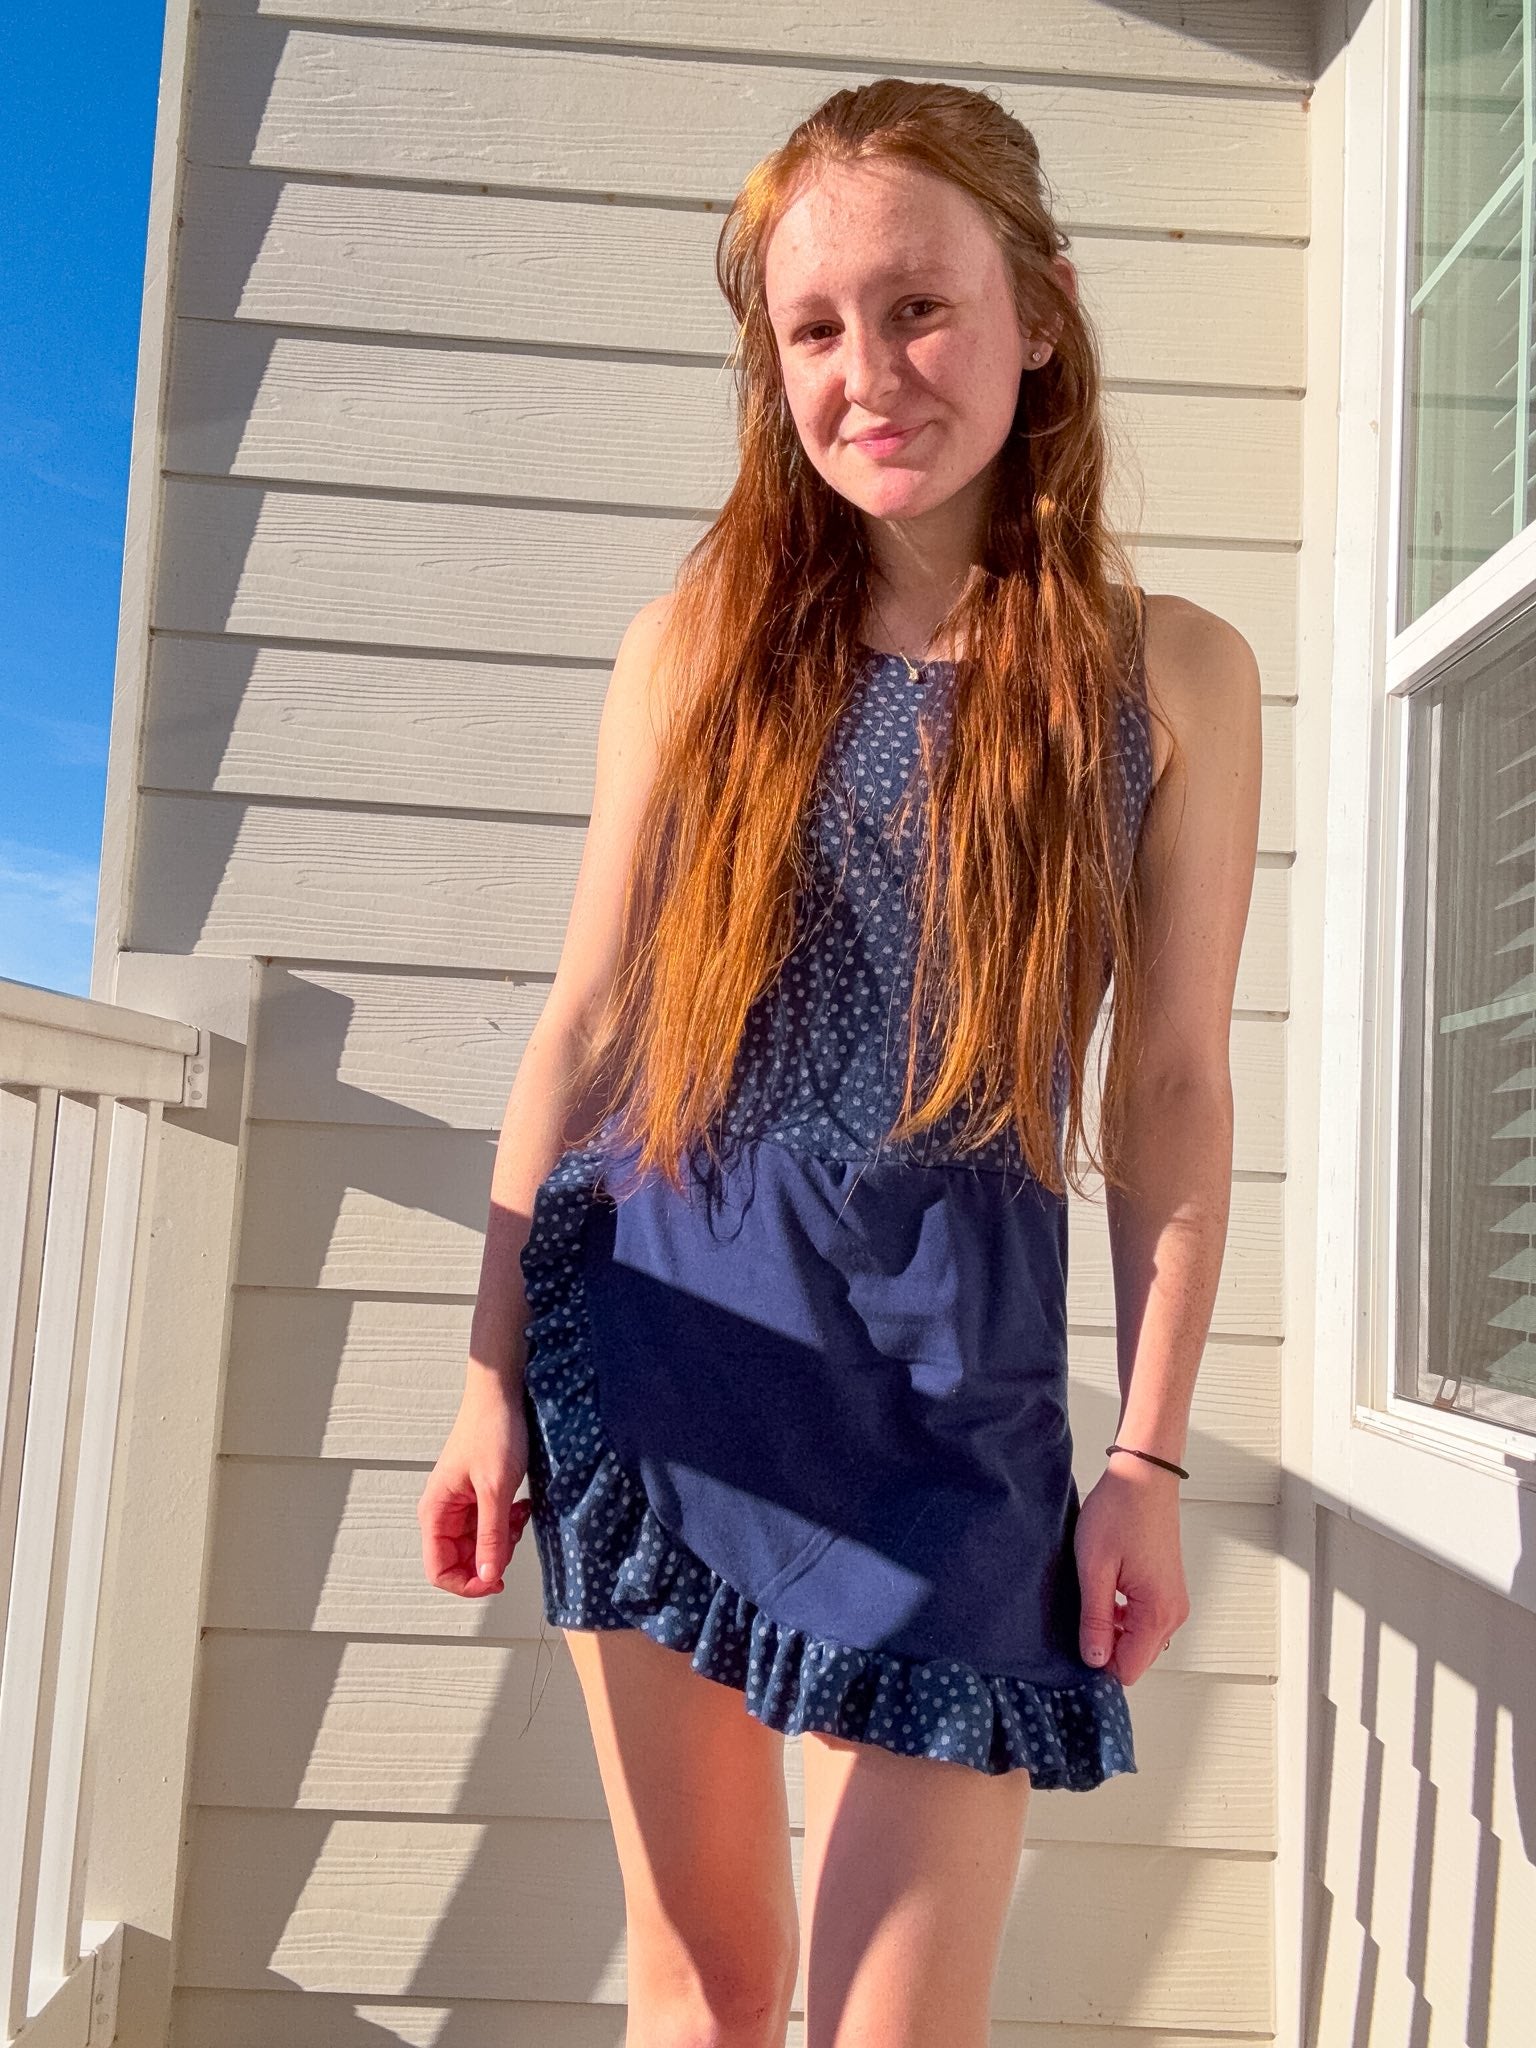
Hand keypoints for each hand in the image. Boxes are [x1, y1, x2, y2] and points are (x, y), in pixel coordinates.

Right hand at [417, 1381, 533, 1597]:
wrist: (501, 1394)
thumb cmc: (492, 1431)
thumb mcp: (496, 1489)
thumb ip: (491, 1536)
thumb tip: (487, 1578)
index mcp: (435, 1512)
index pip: (439, 1570)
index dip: (467, 1584)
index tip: (497, 1580)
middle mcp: (443, 1512)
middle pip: (462, 1561)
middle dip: (491, 1557)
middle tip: (513, 1535)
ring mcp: (460, 1504)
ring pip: (480, 1545)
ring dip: (503, 1538)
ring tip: (519, 1514)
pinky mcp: (477, 1495)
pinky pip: (490, 1525)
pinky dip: (508, 1522)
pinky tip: (521, 1505)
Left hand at [1073, 1456, 1189, 1682]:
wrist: (1144, 1476)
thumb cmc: (1120, 1512)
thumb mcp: (1095, 1569)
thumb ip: (1095, 1620)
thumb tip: (1093, 1660)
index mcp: (1158, 1613)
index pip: (1127, 1669)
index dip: (1098, 1663)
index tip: (1074, 1643)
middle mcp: (1174, 1613)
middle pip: (1136, 1658)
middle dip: (1105, 1648)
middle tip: (1078, 1619)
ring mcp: (1173, 1601)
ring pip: (1138, 1640)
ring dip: (1112, 1630)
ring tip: (1090, 1598)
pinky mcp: (1167, 1589)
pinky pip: (1143, 1621)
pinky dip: (1121, 1617)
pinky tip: (1103, 1593)